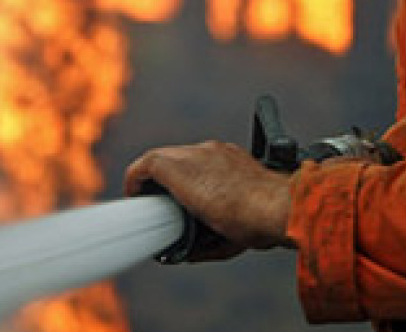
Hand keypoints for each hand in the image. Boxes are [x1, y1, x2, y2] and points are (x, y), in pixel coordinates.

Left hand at [124, 141, 294, 255]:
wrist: (272, 206)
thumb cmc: (266, 217)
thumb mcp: (240, 223)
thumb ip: (212, 236)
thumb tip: (189, 252)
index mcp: (231, 161)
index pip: (201, 164)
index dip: (188, 180)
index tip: (183, 198)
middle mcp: (212, 152)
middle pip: (179, 159)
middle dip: (168, 180)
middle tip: (161, 204)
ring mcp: (194, 155)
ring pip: (163, 159)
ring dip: (153, 179)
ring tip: (145, 200)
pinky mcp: (176, 166)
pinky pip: (147, 165)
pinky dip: (137, 178)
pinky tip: (133, 195)